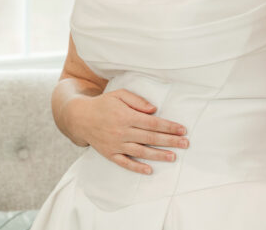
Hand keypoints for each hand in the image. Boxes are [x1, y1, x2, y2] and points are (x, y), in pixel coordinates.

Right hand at [61, 89, 188, 174]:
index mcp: (126, 116)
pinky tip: (149, 170)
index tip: (182, 130)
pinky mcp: (110, 154)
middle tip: (185, 144)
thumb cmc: (104, 104)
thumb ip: (137, 101)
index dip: (168, 127)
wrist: (80, 117)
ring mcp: (116, 144)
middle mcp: (122, 131)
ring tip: (173, 157)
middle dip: (169, 141)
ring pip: (140, 152)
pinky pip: (124, 163)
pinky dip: (137, 168)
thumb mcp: (120, 94)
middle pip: (150, 138)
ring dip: (158, 155)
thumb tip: (154, 110)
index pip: (152, 123)